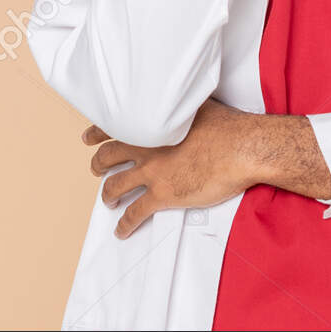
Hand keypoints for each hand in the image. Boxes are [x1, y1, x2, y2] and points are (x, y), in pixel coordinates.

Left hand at [83, 99, 261, 238]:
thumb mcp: (198, 104)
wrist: (241, 148)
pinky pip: (134, 213)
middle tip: (96, 168)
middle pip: (108, 156)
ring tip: (107, 200)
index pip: (112, 126)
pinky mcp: (162, 195)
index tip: (89, 137)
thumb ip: (180, 107)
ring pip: (115, 186)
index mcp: (151, 123)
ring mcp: (151, 172)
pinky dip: (125, 224)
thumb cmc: (226, 125)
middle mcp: (144, 147)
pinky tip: (122, 230)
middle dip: (98, 164)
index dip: (97, 132)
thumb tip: (180, 101)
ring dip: (107, 194)